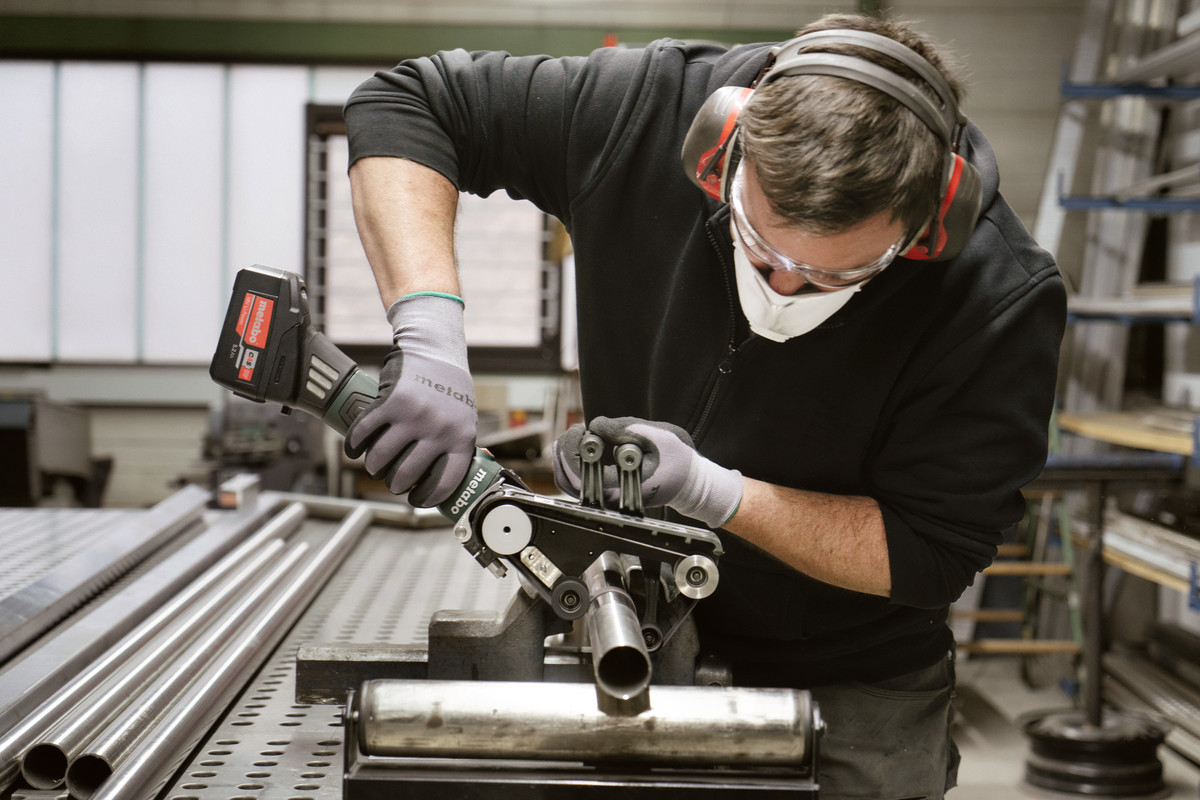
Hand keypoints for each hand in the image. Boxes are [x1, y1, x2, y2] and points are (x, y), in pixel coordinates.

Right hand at [344, 293, 476, 506]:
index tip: (415, 501)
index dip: (427, 498)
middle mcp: (439, 430)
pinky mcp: (392, 402)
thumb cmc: (450, 391)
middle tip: (391, 483)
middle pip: (406, 474)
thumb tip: (444, 483)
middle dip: (394, 484)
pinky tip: (354, 450)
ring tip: (374, 467)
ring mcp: (414, 416)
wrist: (436, 352)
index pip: (444, 482)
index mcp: (460, 438)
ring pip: (381, 457)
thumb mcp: (464, 420)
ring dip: (373, 467)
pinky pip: (366, 432)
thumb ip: (455, 448)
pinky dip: (355, 445)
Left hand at [552, 416, 742, 527]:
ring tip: (575, 436)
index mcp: (621, 486)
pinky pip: (581, 484)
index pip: (580, 473)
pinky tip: (578, 447)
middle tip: (576, 430)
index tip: (580, 429)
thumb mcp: (657, 436)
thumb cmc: (678, 460)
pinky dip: (573, 465)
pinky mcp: (609, 493)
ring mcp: (608, 498)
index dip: (571, 448)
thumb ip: (624, 429)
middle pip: (568, 482)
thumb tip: (594, 424)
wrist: (691, 481)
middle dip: (564, 451)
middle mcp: (611, 498)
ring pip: (571, 485)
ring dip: (565, 458)